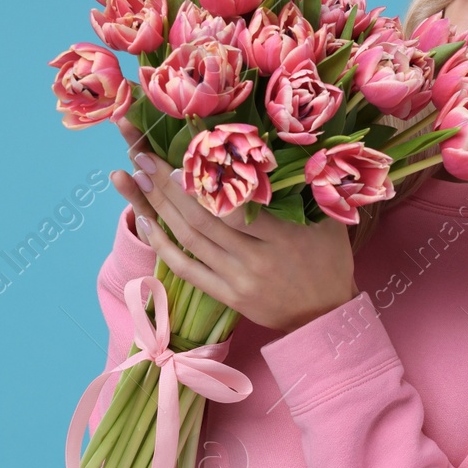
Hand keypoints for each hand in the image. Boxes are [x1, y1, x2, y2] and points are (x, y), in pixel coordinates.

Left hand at [107, 116, 360, 334]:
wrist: (326, 317)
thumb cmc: (330, 263)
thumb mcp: (331, 223)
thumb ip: (312, 191)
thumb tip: (295, 150)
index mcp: (283, 236)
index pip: (235, 206)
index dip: (202, 183)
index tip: (178, 159)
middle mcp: (257, 258)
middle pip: (203, 218)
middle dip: (168, 186)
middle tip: (144, 158)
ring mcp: (239, 280)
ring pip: (191, 240)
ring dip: (160, 208)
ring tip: (137, 180)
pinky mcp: (228, 297)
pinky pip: (188, 270)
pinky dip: (164, 247)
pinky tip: (146, 223)